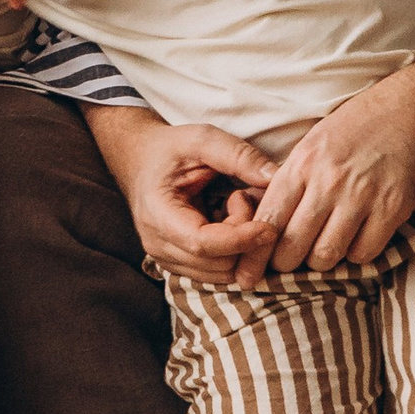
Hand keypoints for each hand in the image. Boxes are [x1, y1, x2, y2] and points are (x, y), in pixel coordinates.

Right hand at [90, 106, 283, 278]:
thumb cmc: (170, 149)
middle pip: (219, 264)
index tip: (269, 226)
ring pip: (223, 275)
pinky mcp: (180, 266)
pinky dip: (234, 254)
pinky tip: (230, 223)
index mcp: (157, 214)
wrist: (141, 162)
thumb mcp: (202, 138)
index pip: (202, 243)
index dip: (240, 239)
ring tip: (234, 209)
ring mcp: (167, 260)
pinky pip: (219, 274)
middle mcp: (158, 245)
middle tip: (242, 197)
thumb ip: (238, 155)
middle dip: (244, 237)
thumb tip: (273, 178)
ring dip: (242, 247)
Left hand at [250, 52, 414, 276]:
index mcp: (302, 164)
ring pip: (326, 255)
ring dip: (322, 261)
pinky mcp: (392, 208)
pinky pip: (364, 253)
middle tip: (292, 262)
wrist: (410, 111)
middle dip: (287, 263)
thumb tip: (267, 224)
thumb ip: (291, 182)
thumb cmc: (356, 128)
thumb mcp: (312, 145)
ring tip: (324, 250)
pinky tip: (357, 240)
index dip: (259, 249)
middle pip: (292, 246)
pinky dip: (357, 255)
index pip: (268, 221)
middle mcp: (328, 181)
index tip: (258, 262)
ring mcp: (361, 196)